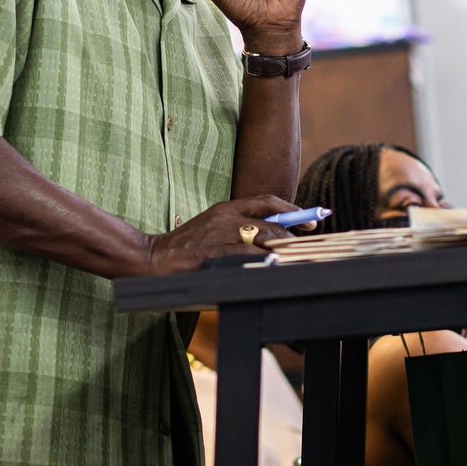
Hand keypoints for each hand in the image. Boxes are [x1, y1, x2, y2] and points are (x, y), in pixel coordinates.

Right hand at [141, 195, 295, 274]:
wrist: (154, 256)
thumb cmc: (186, 247)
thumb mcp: (213, 229)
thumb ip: (238, 229)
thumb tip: (272, 240)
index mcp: (227, 208)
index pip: (267, 202)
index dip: (293, 210)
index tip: (312, 220)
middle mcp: (226, 217)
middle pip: (271, 221)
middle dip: (293, 235)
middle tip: (306, 247)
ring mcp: (220, 234)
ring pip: (263, 236)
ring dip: (283, 247)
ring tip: (296, 257)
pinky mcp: (213, 252)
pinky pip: (246, 254)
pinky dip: (264, 258)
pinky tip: (275, 263)